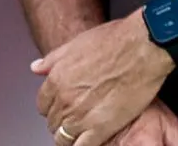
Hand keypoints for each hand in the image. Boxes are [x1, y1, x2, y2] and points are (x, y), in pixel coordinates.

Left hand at [31, 14, 173, 145]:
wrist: (141, 47)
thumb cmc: (114, 41)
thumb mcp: (75, 44)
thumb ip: (53, 60)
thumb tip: (37, 68)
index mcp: (57, 79)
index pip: (43, 104)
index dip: (53, 106)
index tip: (61, 107)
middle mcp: (65, 98)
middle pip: (53, 122)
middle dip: (62, 121)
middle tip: (75, 118)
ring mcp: (81, 115)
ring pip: (64, 137)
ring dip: (71, 135)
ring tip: (82, 132)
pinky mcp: (102, 127)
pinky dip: (83, 145)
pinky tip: (90, 140)